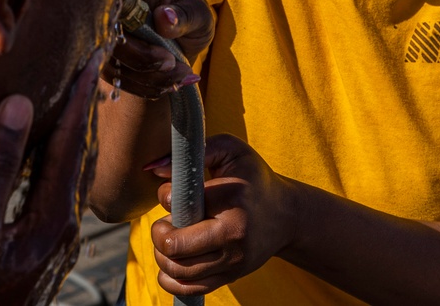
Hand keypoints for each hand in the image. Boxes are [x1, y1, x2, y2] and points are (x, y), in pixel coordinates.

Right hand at [0, 51, 101, 305]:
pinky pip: (59, 192)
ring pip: (72, 174)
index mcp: (52, 217)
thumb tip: (20, 106)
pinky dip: (59, 160)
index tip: (95, 56)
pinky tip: (47, 154)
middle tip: (92, 66)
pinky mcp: (45, 252)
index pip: (71, 141)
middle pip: (80, 154)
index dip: (80, 96)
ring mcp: (57, 242)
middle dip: (84, 108)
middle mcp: (64, 228)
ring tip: (74, 99)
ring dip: (73, 133)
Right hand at [105, 0, 214, 98]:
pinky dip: (144, 86)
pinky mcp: (107, 58)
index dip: (118, 9)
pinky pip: (117, 78)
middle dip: (139, 54)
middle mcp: (110, 2)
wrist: (187, 40)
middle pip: (104, 30)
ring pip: (109, 59)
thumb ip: (185, 14)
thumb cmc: (192, 14)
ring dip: (145, 74)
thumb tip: (164, 18)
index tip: (151, 34)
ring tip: (178, 74)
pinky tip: (170, 82)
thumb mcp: (199, 10)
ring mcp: (105, 32)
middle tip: (169, 61)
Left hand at [147, 134, 294, 296]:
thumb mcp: (231, 150)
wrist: (286, 215)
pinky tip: (171, 262)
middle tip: (166, 221)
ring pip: (178, 270)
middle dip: (159, 232)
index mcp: (231, 198)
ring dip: (162, 255)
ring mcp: (233, 260)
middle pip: (174, 246)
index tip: (173, 192)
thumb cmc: (252, 178)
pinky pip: (189, 289)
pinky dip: (170, 279)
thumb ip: (196, 152)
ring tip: (170, 239)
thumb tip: (153, 170)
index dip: (166, 196)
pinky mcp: (230, 277)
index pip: (180, 202)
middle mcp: (233, 233)